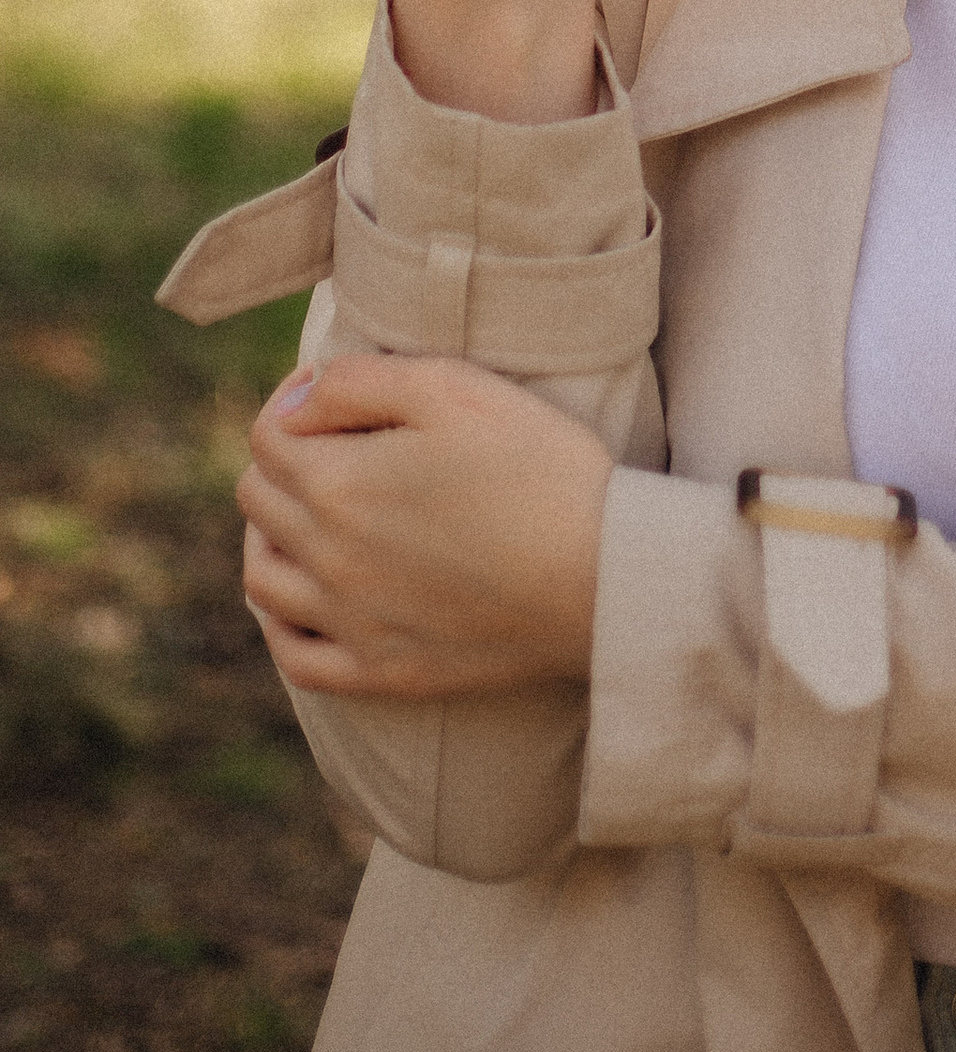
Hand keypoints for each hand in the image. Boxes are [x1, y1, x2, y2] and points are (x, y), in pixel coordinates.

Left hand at [238, 353, 613, 698]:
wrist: (601, 575)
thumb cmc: (538, 467)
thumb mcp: (455, 389)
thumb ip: (361, 380)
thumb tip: (296, 400)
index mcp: (338, 485)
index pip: (268, 434)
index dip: (295, 399)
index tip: (338, 391)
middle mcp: (326, 559)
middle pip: (258, 500)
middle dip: (285, 458)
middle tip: (339, 441)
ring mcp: (349, 623)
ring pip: (261, 578)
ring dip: (272, 534)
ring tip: (315, 512)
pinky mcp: (381, 671)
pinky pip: (294, 656)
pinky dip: (283, 622)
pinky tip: (308, 597)